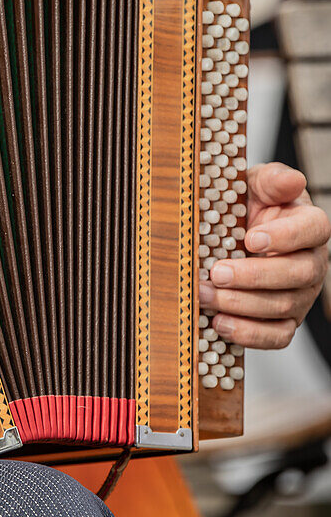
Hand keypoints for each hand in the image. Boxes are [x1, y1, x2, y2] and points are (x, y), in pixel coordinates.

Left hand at [200, 163, 329, 347]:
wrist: (229, 234)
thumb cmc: (245, 207)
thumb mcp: (255, 185)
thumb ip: (273, 180)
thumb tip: (291, 180)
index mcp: (309, 226)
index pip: (312, 230)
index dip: (285, 236)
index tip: (250, 238)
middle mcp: (311, 263)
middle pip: (297, 274)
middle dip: (253, 276)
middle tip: (215, 273)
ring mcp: (300, 295)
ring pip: (282, 306)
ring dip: (240, 304)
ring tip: (205, 295)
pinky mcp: (284, 320)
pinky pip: (277, 336)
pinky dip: (249, 334)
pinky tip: (220, 323)